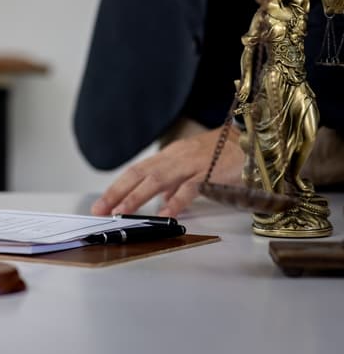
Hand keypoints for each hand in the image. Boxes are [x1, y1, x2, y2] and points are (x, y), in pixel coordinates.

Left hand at [90, 126, 244, 217]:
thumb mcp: (192, 166)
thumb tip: (161, 200)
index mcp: (168, 156)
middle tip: (100, 209)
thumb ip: (175, 183)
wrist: (252, 140)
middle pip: (139, 174)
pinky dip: (176, 201)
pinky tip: (164, 213)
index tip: (101, 204)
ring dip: (137, 197)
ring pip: (157, 180)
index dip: (116, 188)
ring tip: (122, 212)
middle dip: (117, 193)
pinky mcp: (210, 172)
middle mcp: (174, 157)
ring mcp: (191, 163)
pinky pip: (190, 187)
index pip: (135, 172)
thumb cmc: (221, 155)